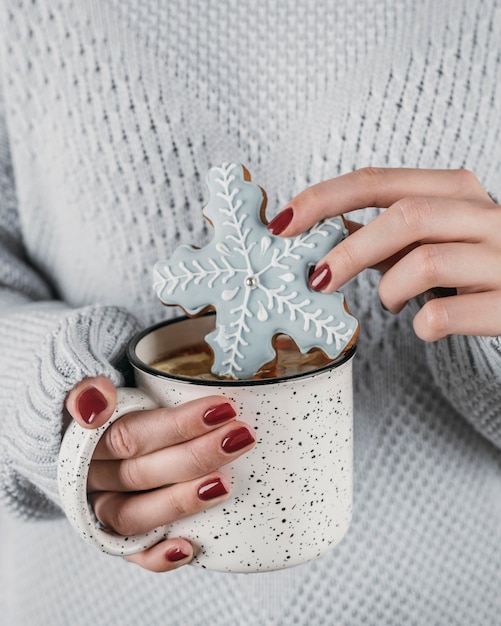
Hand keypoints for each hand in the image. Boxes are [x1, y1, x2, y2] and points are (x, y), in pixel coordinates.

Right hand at [65, 376, 255, 571]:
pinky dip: (157, 557)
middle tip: (242, 437)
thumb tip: (96, 403)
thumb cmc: (110, 408)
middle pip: (142, 473)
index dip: (178, 425)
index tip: (223, 408)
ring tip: (225, 485)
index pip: (131, 434)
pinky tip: (189, 549)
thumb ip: (87, 387)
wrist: (86, 439)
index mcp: (85, 438)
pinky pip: (132, 553)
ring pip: (135, 515)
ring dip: (181, 503)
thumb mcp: (93, 387)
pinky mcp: (115, 535)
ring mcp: (104, 508)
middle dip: (196, 457)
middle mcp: (92, 478)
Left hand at [268, 167, 500, 339]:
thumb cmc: (473, 264)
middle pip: (404, 216)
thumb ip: (382, 229)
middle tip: (319, 280)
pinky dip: (421, 325)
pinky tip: (426, 326)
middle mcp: (485, 215)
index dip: (323, 199)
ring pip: (425, 263)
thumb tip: (316, 226)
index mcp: (456, 190)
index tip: (282, 224)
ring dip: (390, 290)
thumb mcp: (431, 235)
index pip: (378, 182)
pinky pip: (444, 314)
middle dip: (349, 251)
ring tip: (392, 304)